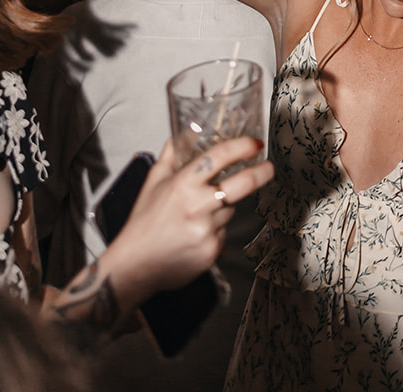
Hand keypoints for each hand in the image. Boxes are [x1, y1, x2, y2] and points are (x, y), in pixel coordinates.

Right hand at [103, 134, 273, 306]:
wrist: (134, 266)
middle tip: (268, 167)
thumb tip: (181, 134)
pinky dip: (215, 229)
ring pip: (230, 209)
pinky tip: (195, 233)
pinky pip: (224, 232)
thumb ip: (170, 156)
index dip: (242, 147)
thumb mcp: (152, 183)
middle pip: (242, 184)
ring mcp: (206, 230)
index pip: (220, 157)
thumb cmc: (142, 224)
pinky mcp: (211, 251)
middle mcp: (197, 206)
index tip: (255, 143)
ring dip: (223, 207)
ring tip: (198, 215)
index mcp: (182, 185)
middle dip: (261, 173)